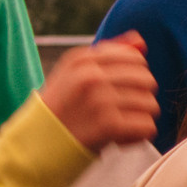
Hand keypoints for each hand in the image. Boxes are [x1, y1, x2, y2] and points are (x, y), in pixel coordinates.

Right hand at [40, 34, 157, 152]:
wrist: (36, 145)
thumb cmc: (62, 109)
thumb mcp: (75, 73)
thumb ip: (109, 54)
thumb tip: (141, 41)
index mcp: (83, 59)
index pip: (136, 59)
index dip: (135, 78)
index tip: (118, 93)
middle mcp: (91, 75)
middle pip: (147, 80)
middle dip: (140, 98)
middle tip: (120, 112)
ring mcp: (100, 99)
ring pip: (150, 104)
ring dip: (138, 119)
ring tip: (117, 126)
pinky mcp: (108, 124)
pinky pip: (147, 126)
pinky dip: (137, 137)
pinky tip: (118, 139)